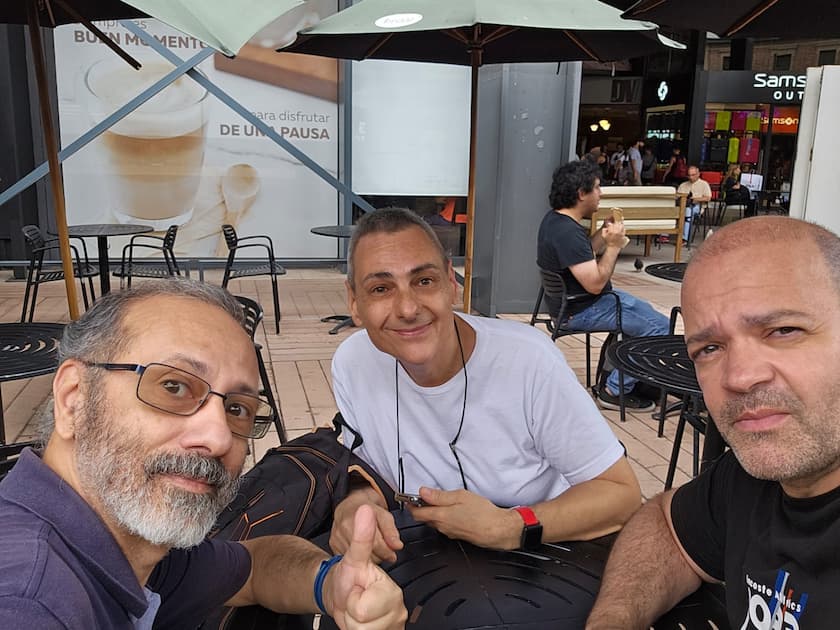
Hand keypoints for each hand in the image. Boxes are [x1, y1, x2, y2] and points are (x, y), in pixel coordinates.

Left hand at [324, 505, 407, 629]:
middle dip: (352, 613)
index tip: (358, 588)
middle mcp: (398, 611)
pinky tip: (361, 622)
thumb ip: (361, 537)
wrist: (344, 594)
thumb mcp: (352, 557)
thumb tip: (365, 509)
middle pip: (362, 625)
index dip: (353, 600)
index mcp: (392, 591)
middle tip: (356, 599)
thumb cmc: (350, 577)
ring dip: (352, 624)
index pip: (362, 610)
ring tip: (357, 610)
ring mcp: (393, 626)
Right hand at [331, 489, 402, 563]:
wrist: (350, 505)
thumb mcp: (383, 515)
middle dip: (378, 555)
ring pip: (357, 559)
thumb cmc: (368, 508)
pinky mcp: (333, 546)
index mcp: (357, 516)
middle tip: (384, 551)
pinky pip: (348, 560)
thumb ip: (391, 531)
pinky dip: (357, 559)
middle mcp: (344, 527)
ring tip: (372, 550)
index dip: (387, 550)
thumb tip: (397, 545)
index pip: (375, 543)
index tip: (392, 554)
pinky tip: (362, 551)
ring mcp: (336, 537)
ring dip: (368, 558)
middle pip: (365, 553)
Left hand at [408, 487, 519, 548]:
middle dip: (420, 508)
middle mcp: (441, 527)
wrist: (498, 530)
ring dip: (431, 512)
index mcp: (440, 516)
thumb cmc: (482, 513)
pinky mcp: (456, 535)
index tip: (410, 497)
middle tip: (423, 496)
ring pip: (433, 522)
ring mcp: (448, 532)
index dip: (411, 504)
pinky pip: (443, 526)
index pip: (416, 513)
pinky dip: (441, 517)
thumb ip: (440, 496)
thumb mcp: (460, 497)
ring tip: (438, 501)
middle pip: (423, 518)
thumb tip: (423, 492)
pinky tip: (450, 510)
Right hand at [600, 221, 626, 248]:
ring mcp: (620, 233)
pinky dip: (622, 228)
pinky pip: (624, 229)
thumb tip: (607, 226)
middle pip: (616, 224)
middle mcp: (616, 232)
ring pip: (621, 225)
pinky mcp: (623, 234)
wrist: (613, 247)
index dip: (610, 224)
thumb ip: (604, 230)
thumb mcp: (603, 236)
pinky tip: (620, 229)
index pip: (611, 224)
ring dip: (619, 225)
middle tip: (614, 226)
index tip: (610, 225)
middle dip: (615, 224)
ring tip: (617, 227)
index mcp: (611, 232)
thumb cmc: (609, 242)